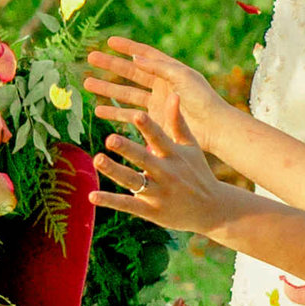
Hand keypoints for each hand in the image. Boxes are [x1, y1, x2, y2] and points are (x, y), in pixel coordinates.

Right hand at [85, 37, 227, 143]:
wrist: (213, 128)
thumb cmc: (202, 99)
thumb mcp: (182, 77)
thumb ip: (159, 67)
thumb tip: (136, 56)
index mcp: (169, 70)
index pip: (144, 54)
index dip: (127, 46)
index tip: (109, 41)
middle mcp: (160, 85)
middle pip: (130, 72)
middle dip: (110, 66)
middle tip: (90, 58)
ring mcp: (156, 103)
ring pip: (126, 93)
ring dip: (107, 89)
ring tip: (87, 84)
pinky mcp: (154, 120)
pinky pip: (129, 115)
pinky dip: (114, 113)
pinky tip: (99, 111)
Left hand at [96, 117, 236, 235]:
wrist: (212, 209)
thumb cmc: (198, 172)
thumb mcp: (191, 147)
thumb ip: (178, 122)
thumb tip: (173, 94)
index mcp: (175, 156)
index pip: (160, 138)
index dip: (149, 126)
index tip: (137, 114)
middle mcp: (167, 173)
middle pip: (144, 159)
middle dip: (127, 149)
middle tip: (110, 139)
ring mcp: (159, 193)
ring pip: (133, 181)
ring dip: (114, 171)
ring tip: (98, 159)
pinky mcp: (151, 211)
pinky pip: (128, 204)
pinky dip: (110, 200)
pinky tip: (92, 195)